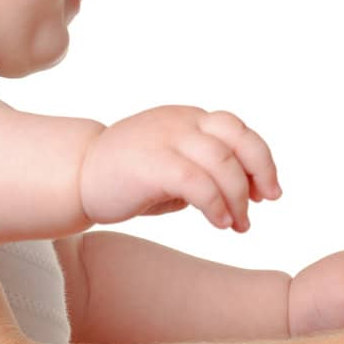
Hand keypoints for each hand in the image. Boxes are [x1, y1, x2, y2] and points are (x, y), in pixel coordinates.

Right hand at [79, 106, 280, 231]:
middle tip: (265, 202)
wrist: (77, 175)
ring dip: (239, 198)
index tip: (267, 191)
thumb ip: (207, 168)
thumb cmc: (128, 177)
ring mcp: (166, 139)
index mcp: (189, 118)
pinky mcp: (153, 163)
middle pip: (238, 138)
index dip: (260, 159)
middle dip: (261, 172)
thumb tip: (251, 189)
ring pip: (223, 162)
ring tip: (238, 224)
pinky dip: (216, 205)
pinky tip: (218, 222)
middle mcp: (182, 122)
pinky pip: (198, 182)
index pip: (238, 129)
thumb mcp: (175, 165)